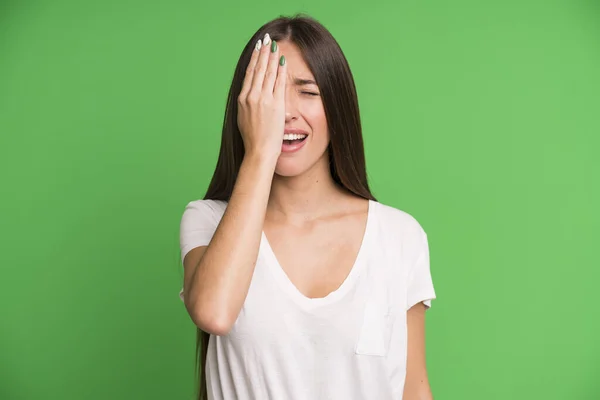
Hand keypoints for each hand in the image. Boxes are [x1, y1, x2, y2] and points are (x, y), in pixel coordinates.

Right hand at [237, 33, 286, 160]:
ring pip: (268, 73)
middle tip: (266, 39)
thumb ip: (246, 106)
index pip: (249, 73)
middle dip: (263, 52)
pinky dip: (280, 71)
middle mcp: (251, 96)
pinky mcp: (275, 104)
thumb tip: (248, 98)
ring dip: (272, 57)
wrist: (259, 151)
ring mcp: (263, 99)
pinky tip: (283, 61)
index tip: (257, 48)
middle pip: (258, 69)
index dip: (254, 59)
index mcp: (242, 99)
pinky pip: (279, 83)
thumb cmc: (252, 140)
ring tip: (275, 46)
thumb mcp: (243, 119)